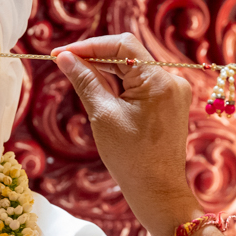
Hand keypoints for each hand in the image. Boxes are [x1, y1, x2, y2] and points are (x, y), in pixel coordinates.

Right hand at [53, 34, 201, 235]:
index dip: (89, 46)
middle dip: (95, 58)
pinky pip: (141, 84)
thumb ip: (85, 80)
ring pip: (133, 69)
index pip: (122, 44)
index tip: (62, 53)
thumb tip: (64, 58)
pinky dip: (119, 85)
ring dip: (106, 72)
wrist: (157, 191)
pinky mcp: (170, 103)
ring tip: (78, 80)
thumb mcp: (102, 115)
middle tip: (63, 64)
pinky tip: (99, 93)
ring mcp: (174, 92)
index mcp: (158, 80)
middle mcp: (172, 80)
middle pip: (128, 54)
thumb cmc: (131, 158)